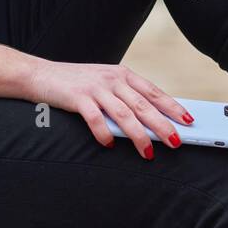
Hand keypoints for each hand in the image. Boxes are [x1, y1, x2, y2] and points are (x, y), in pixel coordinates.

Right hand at [28, 59, 190, 157]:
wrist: (39, 74)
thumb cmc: (75, 83)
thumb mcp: (104, 84)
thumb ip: (124, 97)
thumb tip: (150, 120)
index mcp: (122, 75)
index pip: (153, 92)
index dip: (172, 106)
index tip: (188, 119)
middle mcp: (112, 79)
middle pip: (143, 105)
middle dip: (162, 125)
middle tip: (176, 141)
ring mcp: (95, 88)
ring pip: (124, 114)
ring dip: (139, 135)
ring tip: (149, 152)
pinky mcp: (77, 98)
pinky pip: (95, 119)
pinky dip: (104, 134)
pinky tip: (110, 144)